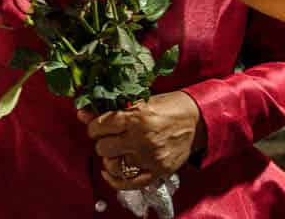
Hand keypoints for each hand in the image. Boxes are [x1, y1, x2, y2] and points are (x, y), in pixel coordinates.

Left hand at [82, 91, 203, 190]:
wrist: (201, 120)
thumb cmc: (173, 106)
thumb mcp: (145, 101)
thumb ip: (114, 110)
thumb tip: (83, 114)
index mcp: (139, 116)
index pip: (101, 125)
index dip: (95, 125)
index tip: (98, 125)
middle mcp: (142, 139)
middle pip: (102, 147)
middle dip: (102, 141)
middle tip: (109, 136)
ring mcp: (149, 158)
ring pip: (112, 165)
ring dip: (110, 158)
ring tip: (116, 150)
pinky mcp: (156, 172)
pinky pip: (127, 183)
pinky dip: (114, 179)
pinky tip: (110, 170)